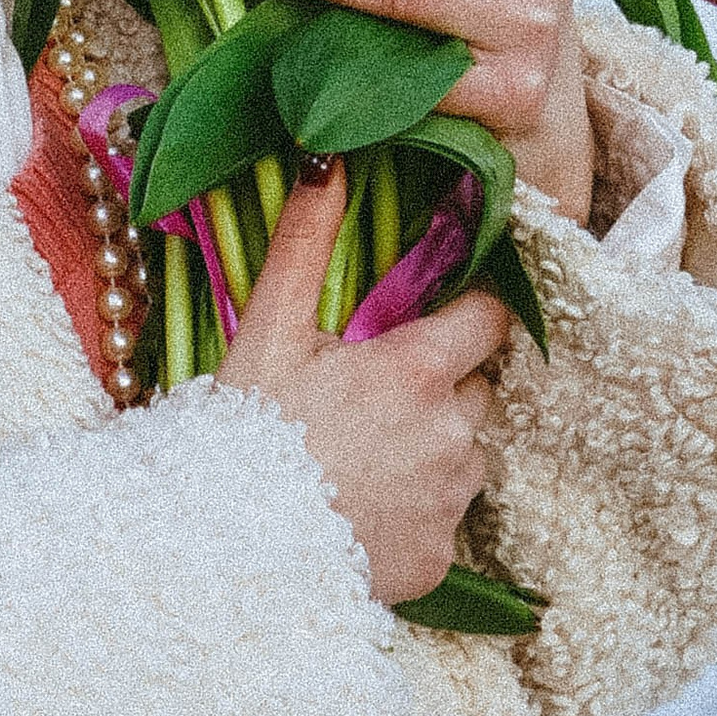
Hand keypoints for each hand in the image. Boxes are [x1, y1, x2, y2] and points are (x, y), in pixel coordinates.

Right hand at [217, 162, 511, 602]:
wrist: (225, 551)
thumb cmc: (245, 430)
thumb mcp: (269, 328)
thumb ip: (306, 240)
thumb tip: (327, 157)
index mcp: (417, 369)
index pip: (490, 317)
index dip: (467, 313)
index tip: (437, 317)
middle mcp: (451, 432)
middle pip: (475, 388)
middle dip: (440, 385)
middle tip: (371, 395)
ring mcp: (449, 499)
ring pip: (464, 454)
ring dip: (430, 448)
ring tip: (359, 455)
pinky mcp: (441, 558)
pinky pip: (444, 519)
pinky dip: (415, 512)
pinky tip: (361, 508)